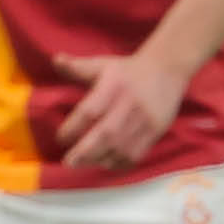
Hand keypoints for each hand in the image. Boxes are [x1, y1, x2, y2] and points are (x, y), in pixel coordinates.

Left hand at [45, 41, 194, 171]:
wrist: (167, 69)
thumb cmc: (127, 70)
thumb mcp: (101, 64)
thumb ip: (76, 66)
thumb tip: (56, 60)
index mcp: (113, 87)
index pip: (90, 111)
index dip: (73, 127)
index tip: (61, 138)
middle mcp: (130, 105)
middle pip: (107, 133)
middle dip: (86, 151)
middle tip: (69, 162)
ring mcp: (146, 120)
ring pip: (122, 147)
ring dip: (101, 159)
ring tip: (83, 164)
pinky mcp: (156, 131)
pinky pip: (138, 153)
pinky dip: (120, 163)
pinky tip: (105, 163)